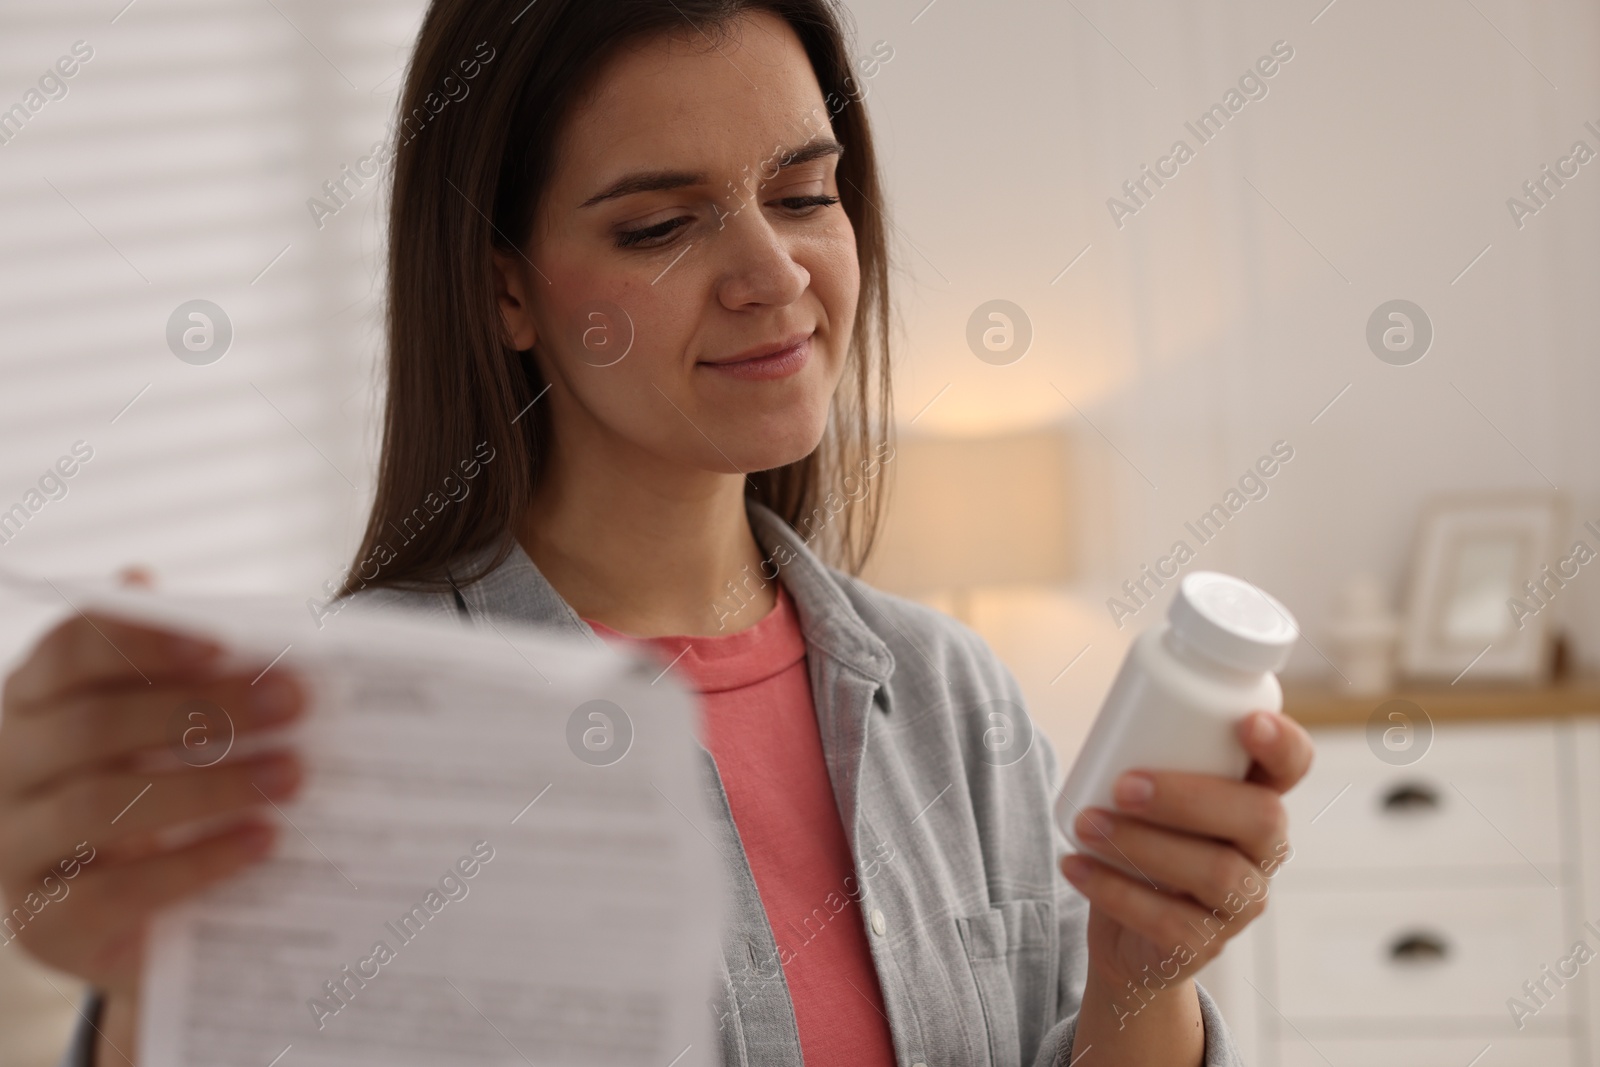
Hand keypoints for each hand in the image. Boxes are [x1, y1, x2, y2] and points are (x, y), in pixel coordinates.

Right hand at [0, 568, 306, 1053]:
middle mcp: (12, 767)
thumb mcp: (179, 733)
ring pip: (98, 804)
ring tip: (290, 775)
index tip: (222, 644)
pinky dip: (196, 862)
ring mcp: (17, 848)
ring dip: (208, 786)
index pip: (73, 650)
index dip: (144, 641)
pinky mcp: (46, 924)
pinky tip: (262, 841)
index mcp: (38, 699)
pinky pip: (116, 890)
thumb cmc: (168, 798)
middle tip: (293, 702)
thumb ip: (200, 681)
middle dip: (202, 709)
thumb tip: (261, 630)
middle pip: (94, 724)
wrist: (151, 927)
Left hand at [1060, 711, 1314, 1017]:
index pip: (1293, 766)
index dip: (1284, 744)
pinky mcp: (1206, 944)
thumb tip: (1106, 707)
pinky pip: (1171, 922)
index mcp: (1254, 796)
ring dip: (1141, 844)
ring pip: (1216, 873)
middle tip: (1122, 786)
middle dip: (1189, 797)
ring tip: (1085, 824)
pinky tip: (1074, 866)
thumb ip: (1144, 750)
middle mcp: (1263, 850)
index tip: (1247, 723)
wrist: (1127, 935)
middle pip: (1260, 819)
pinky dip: (1113, 890)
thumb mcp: (1150, 794)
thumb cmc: (1141, 841)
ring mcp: (1242, 901)